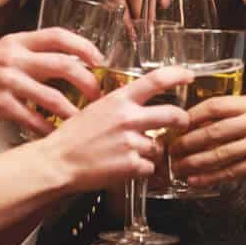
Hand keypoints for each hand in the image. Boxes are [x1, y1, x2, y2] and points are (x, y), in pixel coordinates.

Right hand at [0, 28, 104, 136]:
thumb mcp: (2, 55)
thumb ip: (30, 56)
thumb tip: (67, 63)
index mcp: (16, 42)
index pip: (58, 35)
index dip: (83, 46)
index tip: (99, 59)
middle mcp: (13, 57)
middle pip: (63, 64)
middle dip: (87, 80)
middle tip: (99, 94)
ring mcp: (6, 80)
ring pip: (52, 95)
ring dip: (73, 110)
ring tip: (84, 120)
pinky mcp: (0, 104)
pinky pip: (33, 118)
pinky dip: (48, 128)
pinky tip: (56, 134)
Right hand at [40, 66, 192, 191]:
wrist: (57, 162)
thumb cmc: (72, 136)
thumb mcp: (95, 108)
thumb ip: (120, 106)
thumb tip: (139, 105)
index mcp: (118, 99)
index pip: (155, 80)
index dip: (177, 75)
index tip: (187, 76)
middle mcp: (128, 118)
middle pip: (173, 114)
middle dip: (182, 119)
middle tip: (182, 122)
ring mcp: (131, 142)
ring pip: (159, 145)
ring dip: (151, 150)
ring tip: (130, 152)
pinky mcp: (131, 165)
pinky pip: (149, 166)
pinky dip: (141, 168)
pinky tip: (125, 166)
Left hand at [170, 94, 245, 189]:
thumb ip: (240, 114)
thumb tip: (204, 122)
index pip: (215, 105)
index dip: (191, 115)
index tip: (174, 124)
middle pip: (212, 131)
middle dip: (186, 141)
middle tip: (168, 148)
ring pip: (218, 153)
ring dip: (194, 162)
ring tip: (177, 167)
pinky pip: (231, 171)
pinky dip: (210, 177)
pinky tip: (196, 180)